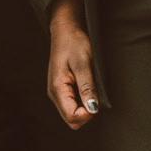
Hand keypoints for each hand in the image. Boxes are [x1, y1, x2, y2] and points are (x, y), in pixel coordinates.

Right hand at [44, 0, 98, 127]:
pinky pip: (73, 105)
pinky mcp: (63, 90)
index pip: (72, 117)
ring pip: (73, 114)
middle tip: (95, 94)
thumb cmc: (74, 44)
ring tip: (91, 87)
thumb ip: (87, 88)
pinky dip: (84, 102)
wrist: (66, 31)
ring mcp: (58, 92)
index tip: (96, 100)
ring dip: (86, 108)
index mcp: (57, 89)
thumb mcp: (83, 64)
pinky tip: (87, 87)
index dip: (87, 114)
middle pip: (72, 120)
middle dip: (87, 114)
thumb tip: (92, 110)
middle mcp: (55, 94)